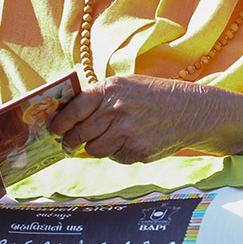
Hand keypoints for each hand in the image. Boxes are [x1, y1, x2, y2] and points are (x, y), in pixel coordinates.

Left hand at [50, 75, 216, 163]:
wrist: (189, 110)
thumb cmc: (152, 96)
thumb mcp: (126, 85)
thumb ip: (99, 97)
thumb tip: (68, 115)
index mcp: (111, 89)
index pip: (74, 108)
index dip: (60, 122)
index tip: (53, 129)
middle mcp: (116, 110)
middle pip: (79, 133)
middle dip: (70, 142)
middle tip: (68, 145)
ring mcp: (127, 133)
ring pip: (94, 149)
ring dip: (95, 147)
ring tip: (109, 138)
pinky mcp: (136, 152)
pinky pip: (114, 157)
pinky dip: (117, 152)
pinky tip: (131, 141)